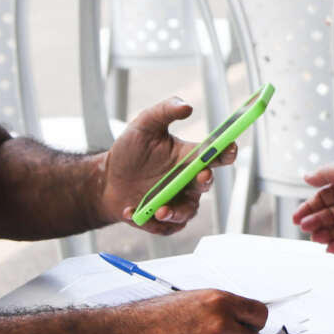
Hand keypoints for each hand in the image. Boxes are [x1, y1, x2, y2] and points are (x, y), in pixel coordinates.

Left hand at [99, 98, 236, 234]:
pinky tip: (133, 212)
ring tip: (159, 210)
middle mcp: (186, 180)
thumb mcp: (144, 125)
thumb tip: (187, 106)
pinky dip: (152, 223)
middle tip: (200, 176)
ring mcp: (176, 201)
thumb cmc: (129, 152)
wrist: (105, 180)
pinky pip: (167, 227)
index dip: (226, 151)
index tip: (228, 147)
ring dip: (177, 211)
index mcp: (187, 157)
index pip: (214, 154)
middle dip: (206, 180)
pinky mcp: (163, 220)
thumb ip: (165, 110)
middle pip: (206, 183)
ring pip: (189, 211)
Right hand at [291, 158, 333, 252]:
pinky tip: (330, 248)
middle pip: (328, 217)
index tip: (297, 217)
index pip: (322, 201)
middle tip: (306, 227)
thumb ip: (325, 174)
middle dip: (316, 222)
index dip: (309, 209)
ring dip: (326, 235)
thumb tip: (306, 176)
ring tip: (317, 238)